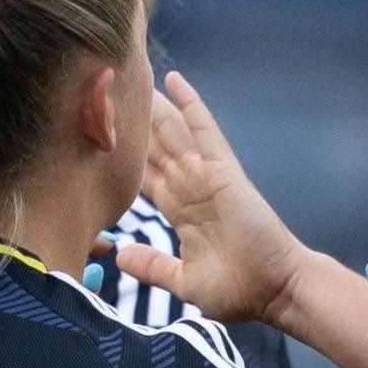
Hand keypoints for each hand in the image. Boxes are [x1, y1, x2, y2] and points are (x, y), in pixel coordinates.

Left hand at [110, 73, 318, 326]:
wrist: (274, 291)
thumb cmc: (239, 291)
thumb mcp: (183, 282)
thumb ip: (153, 266)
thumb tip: (120, 255)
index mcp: (180, 213)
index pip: (143, 178)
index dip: (119, 160)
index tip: (93, 139)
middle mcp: (191, 189)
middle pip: (152, 149)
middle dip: (129, 125)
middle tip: (102, 94)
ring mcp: (207, 176)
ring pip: (171, 132)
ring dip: (151, 106)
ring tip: (128, 76)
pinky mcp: (223, 170)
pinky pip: (205, 130)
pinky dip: (191, 104)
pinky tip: (174, 79)